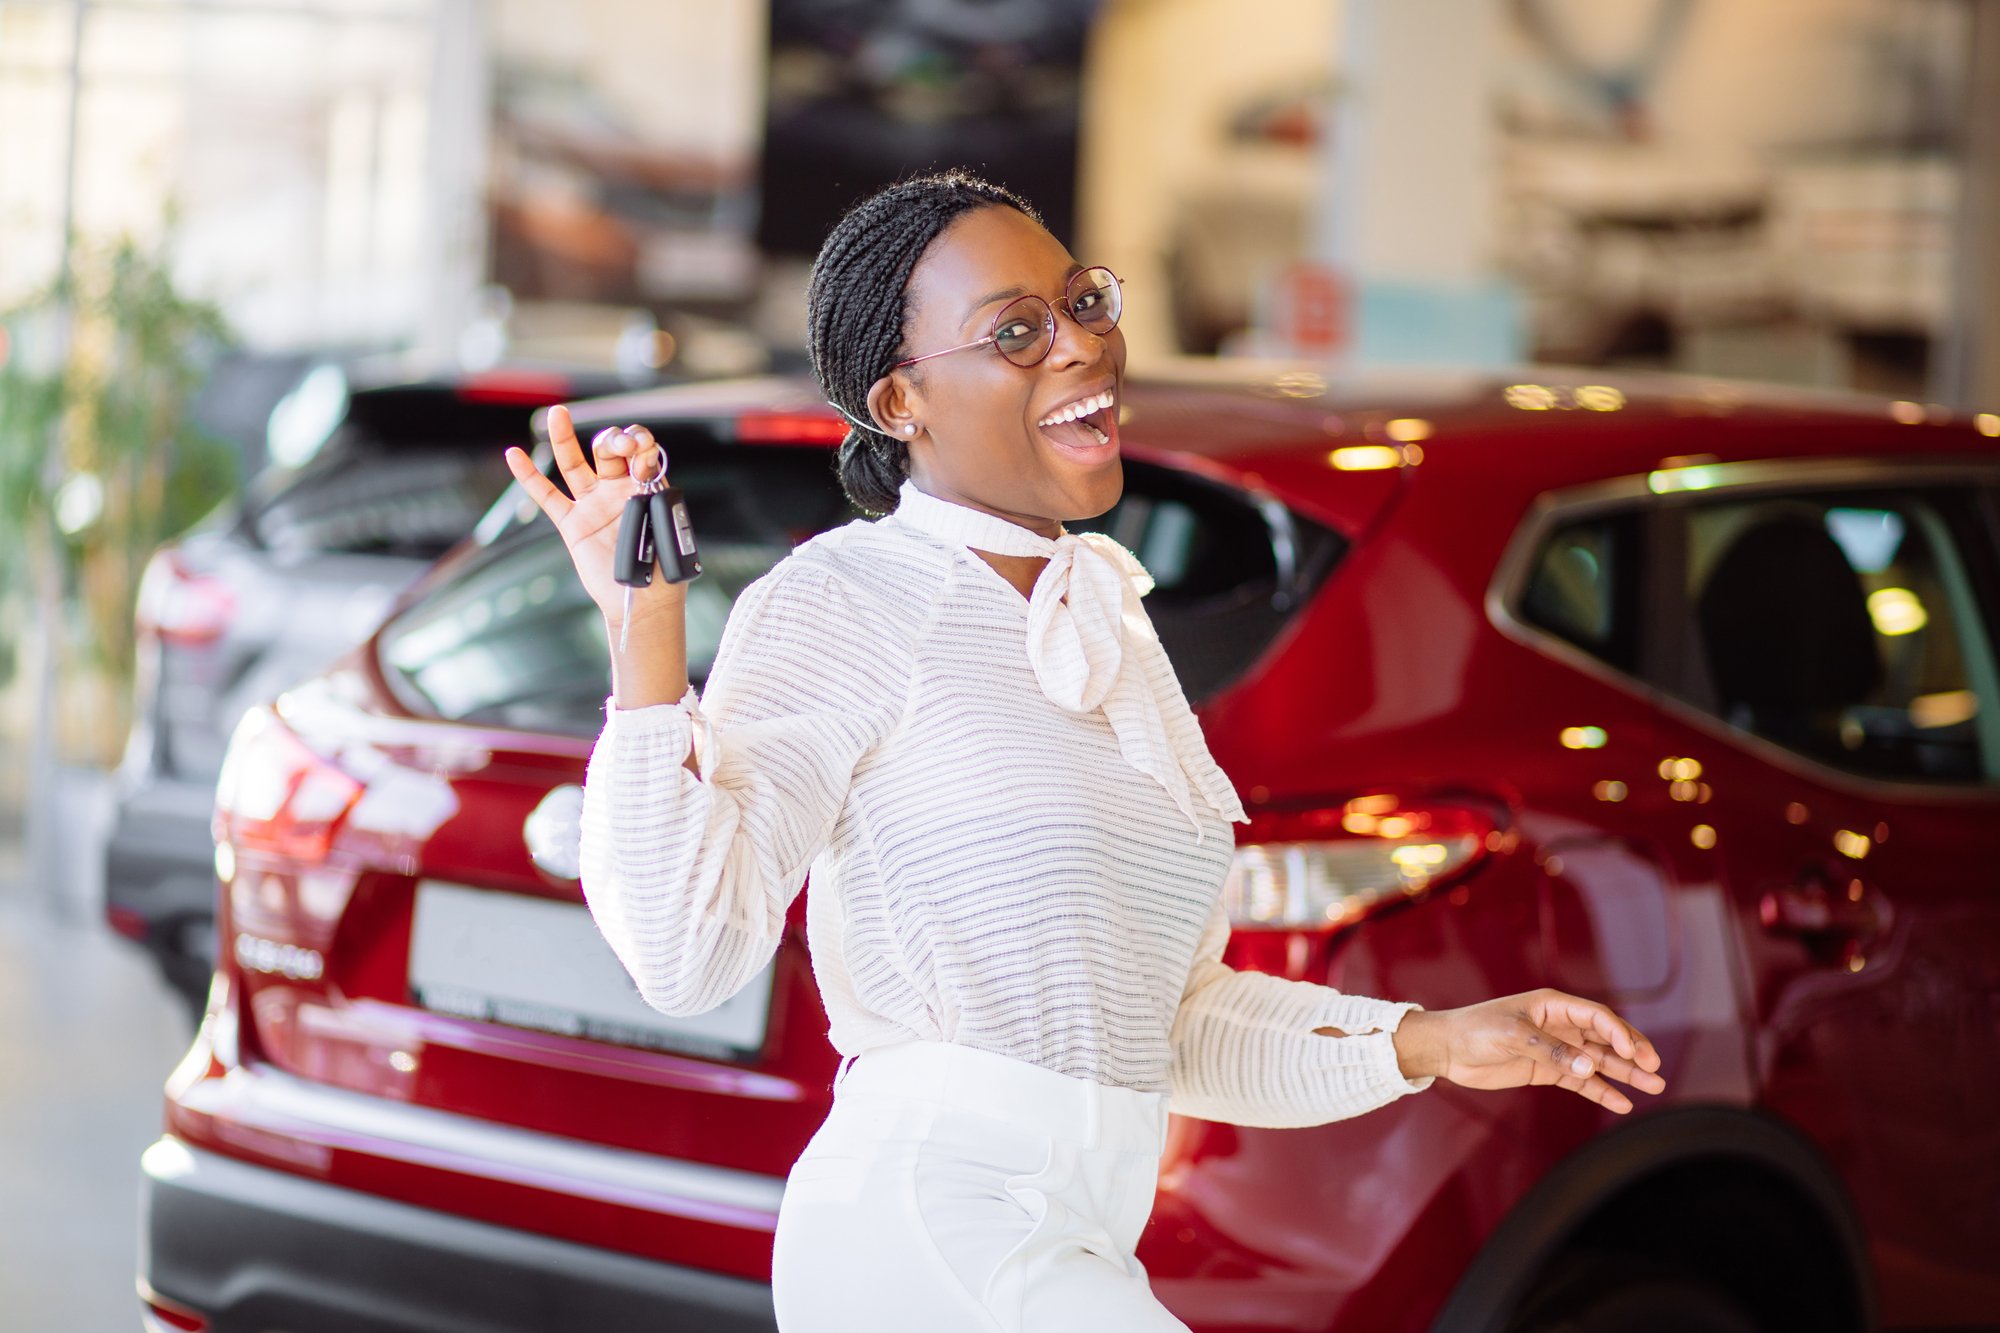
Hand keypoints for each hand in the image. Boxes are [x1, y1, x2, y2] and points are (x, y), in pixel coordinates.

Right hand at [503, 405, 682, 630]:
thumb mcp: (665, 527)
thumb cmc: (662, 567)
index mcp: (646, 486)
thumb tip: (645, 468)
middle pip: (608, 452)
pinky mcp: (573, 524)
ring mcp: (593, 504)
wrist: (644, 601)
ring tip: (558, 414)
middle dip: (614, 442)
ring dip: (565, 438)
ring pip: (574, 465)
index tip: (643, 449)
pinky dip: (530, 477)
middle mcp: (618, 490)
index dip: (641, 444)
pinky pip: (547, 496)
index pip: (640, 452)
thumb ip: (654, 495)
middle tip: (622, 446)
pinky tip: (514, 455)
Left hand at [1403, 989, 1666, 1114]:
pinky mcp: (1546, 1070)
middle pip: (1606, 1038)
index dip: (1619, 1033)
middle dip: (1632, 1051)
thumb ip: (1550, 1050)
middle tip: (1655, 1068)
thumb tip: (1588, 1065)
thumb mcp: (1512, 1036)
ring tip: (1654, 1086)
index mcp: (1553, 1005)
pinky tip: (1622, 1103)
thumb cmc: (1476, 1030)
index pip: (1597, 1017)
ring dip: (1625, 1073)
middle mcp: (1560, 1025)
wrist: (1447, 1049)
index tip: (1633, 1054)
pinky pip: (1581, 1081)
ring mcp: (1556, 1049)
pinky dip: (1601, 1091)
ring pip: (1599, 1061)